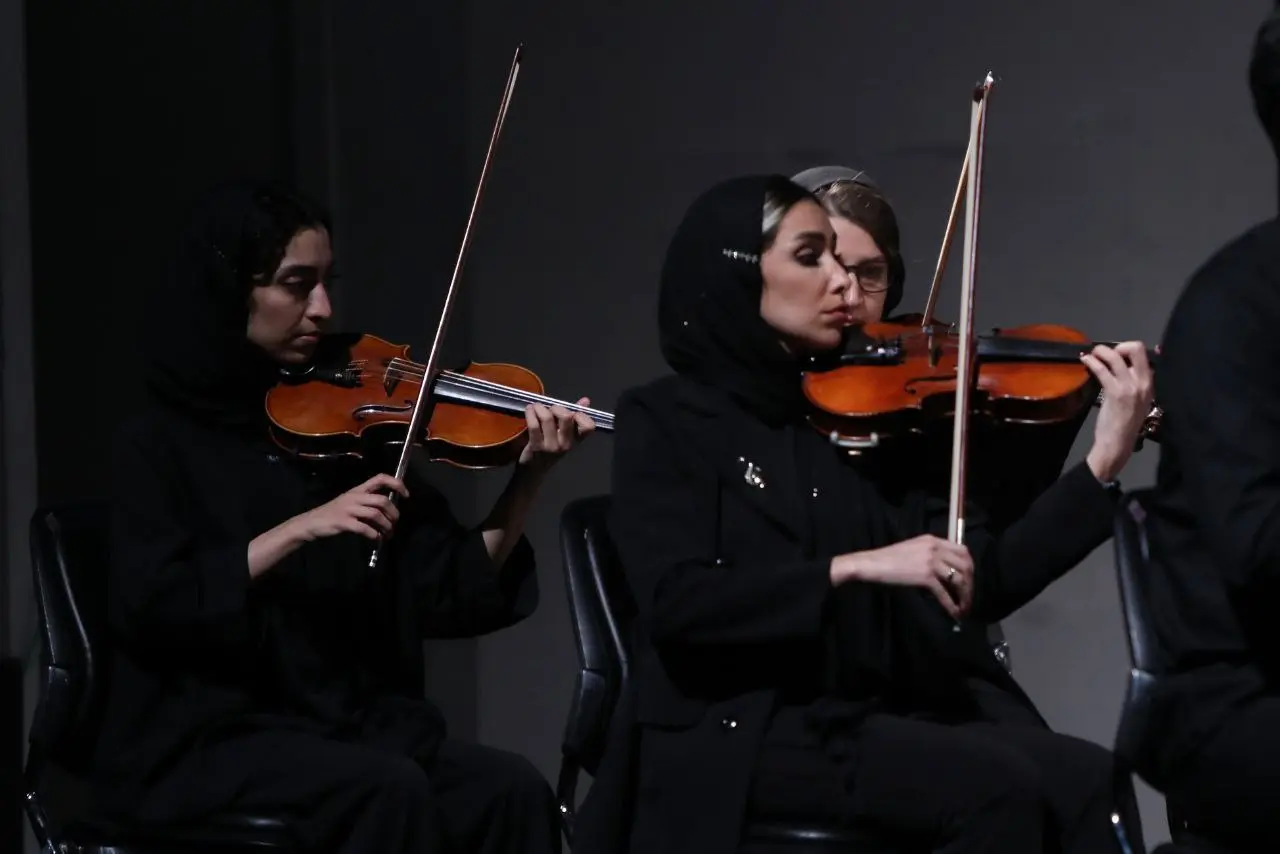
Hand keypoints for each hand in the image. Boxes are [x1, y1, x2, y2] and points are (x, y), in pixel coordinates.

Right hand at [292, 473, 408, 542]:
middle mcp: (354, 496)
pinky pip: (364, 528)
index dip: (396, 484)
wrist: (311, 523)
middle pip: (382, 500)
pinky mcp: (343, 522)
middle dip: (393, 513)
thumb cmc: (333, 514)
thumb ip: (367, 504)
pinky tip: (376, 538)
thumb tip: (388, 512)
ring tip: (388, 534)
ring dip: (386, 526)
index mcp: (358, 490)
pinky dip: (374, 534)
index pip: (380, 478)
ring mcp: (348, 509)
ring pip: (375, 514)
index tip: (406, 495)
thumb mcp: (350, 503)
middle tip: (394, 523)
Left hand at [517, 397, 596, 471]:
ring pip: (547, 418)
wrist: (534, 471)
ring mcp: (551, 446)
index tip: (572, 412)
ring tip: (535, 407)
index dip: (582, 415)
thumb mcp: (564, 435)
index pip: (588, 427)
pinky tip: (529, 411)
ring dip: (539, 408)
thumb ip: (575, 417)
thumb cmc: (550, 449)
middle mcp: (566, 444)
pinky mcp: (536, 447)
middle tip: (549, 408)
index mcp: (575, 440)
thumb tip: (586, 400)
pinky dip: (530, 413)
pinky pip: (533, 425)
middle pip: (566, 416)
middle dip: (556, 407)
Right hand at [831, 535, 973, 618]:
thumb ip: (929, 554)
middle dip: (971, 584)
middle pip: (965, 565)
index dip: (970, 567)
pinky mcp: (925, 576)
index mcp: (932, 540)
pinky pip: (944, 593)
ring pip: (959, 579)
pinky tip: (954, 613)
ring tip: (963, 608)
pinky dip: (951, 605)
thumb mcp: (912, 549)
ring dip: (964, 596)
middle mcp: (935, 548)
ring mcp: (931, 561)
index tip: (969, 580)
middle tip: (968, 597)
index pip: (962, 550)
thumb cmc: (887, 559)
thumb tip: (944, 570)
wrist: (871, 564)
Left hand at [1081, 341, 1153, 481]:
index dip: (1127, 348)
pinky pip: (1102, 370)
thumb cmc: (1125, 422)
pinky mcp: (1115, 393)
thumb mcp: (1137, 400)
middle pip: (1136, 348)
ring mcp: (1130, 387)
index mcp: (1150, 383)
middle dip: (1118, 345)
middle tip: (1105, 353)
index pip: (1144, 353)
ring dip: (1101, 351)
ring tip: (1091, 354)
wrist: (1119, 442)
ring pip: (1116, 356)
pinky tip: (1085, 361)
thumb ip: (1134, 383)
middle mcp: (1143, 382)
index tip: (1115, 354)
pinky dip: (1091, 361)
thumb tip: (1124, 366)